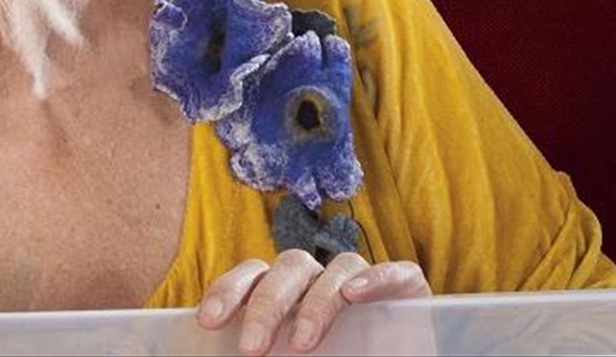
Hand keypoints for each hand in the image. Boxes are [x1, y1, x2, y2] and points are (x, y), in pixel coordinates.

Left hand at [196, 250, 430, 354]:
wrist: (392, 356)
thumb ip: (270, 354)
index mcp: (286, 292)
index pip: (251, 276)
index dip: (228, 291)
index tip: (208, 322)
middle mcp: (319, 280)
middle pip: (287, 269)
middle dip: (266, 306)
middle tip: (252, 349)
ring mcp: (362, 280)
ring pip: (334, 268)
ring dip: (315, 304)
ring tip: (302, 345)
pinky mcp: (407, 287)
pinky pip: (395, 271)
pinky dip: (375, 278)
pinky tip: (355, 295)